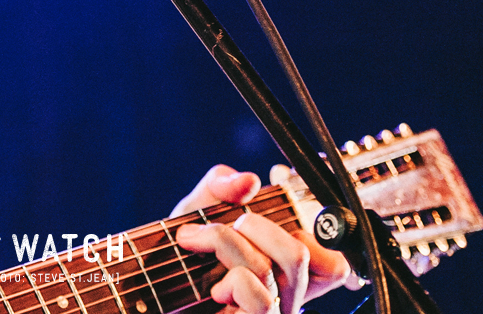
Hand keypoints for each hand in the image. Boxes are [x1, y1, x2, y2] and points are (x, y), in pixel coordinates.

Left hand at [171, 164, 360, 313]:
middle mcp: (285, 300)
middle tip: (226, 225)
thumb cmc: (177, 258)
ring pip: (273, 267)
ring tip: (197, 242)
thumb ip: (220, 186)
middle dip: (256, 224)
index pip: (335, 264)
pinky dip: (230, 277)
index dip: (313, 236)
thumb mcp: (196, 210)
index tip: (263, 218)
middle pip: (301, 254)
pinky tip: (213, 288)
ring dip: (227, 242)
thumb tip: (247, 181)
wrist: (146, 291)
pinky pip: (256, 292)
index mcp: (286, 275)